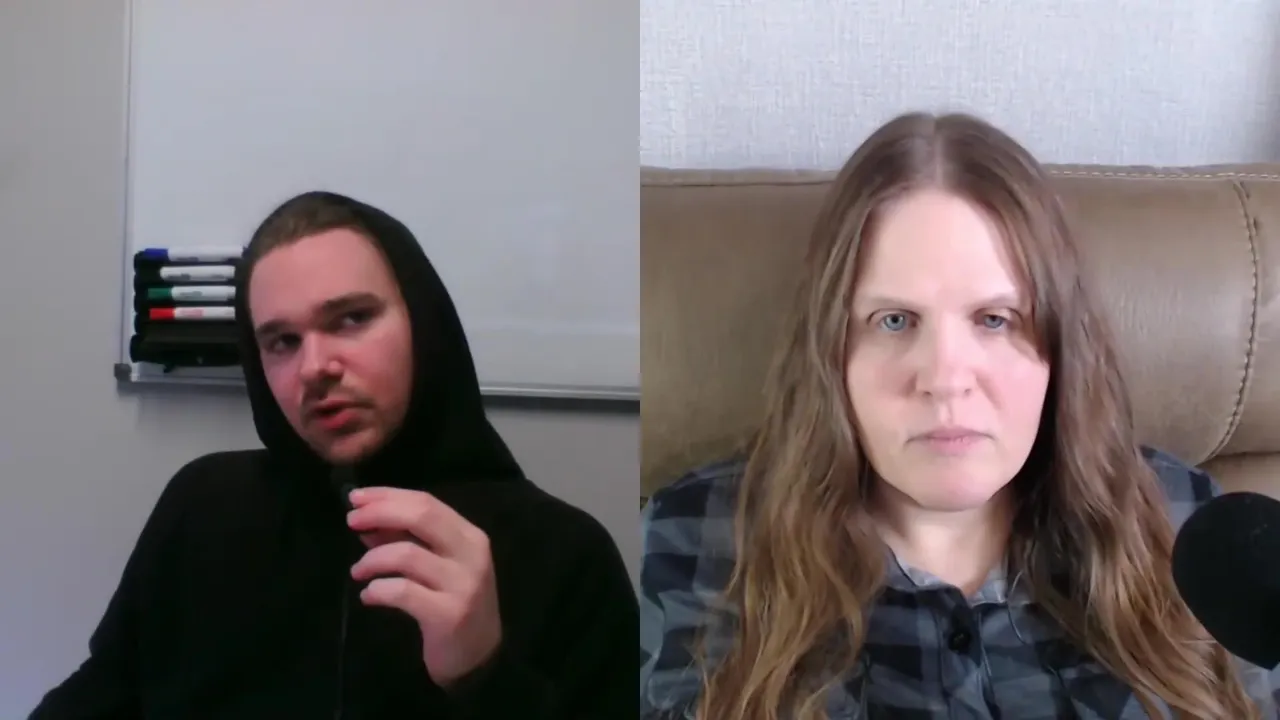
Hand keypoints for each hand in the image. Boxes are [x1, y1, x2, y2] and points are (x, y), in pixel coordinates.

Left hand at [347, 486, 502, 687]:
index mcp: (469, 536)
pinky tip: (369, 596)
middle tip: (351, 521)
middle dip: (380, 513)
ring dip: (372, 559)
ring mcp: (462, 584)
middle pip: (421, 516)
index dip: (388, 496)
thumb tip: (368, 521)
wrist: (479, 657)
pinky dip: (378, 590)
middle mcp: (470, 554)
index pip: (427, 502)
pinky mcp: (449, 614)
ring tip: (358, 571)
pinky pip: (403, 592)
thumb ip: (406, 541)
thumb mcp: (436, 567)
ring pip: (407, 554)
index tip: (356, 498)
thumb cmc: (454, 605)